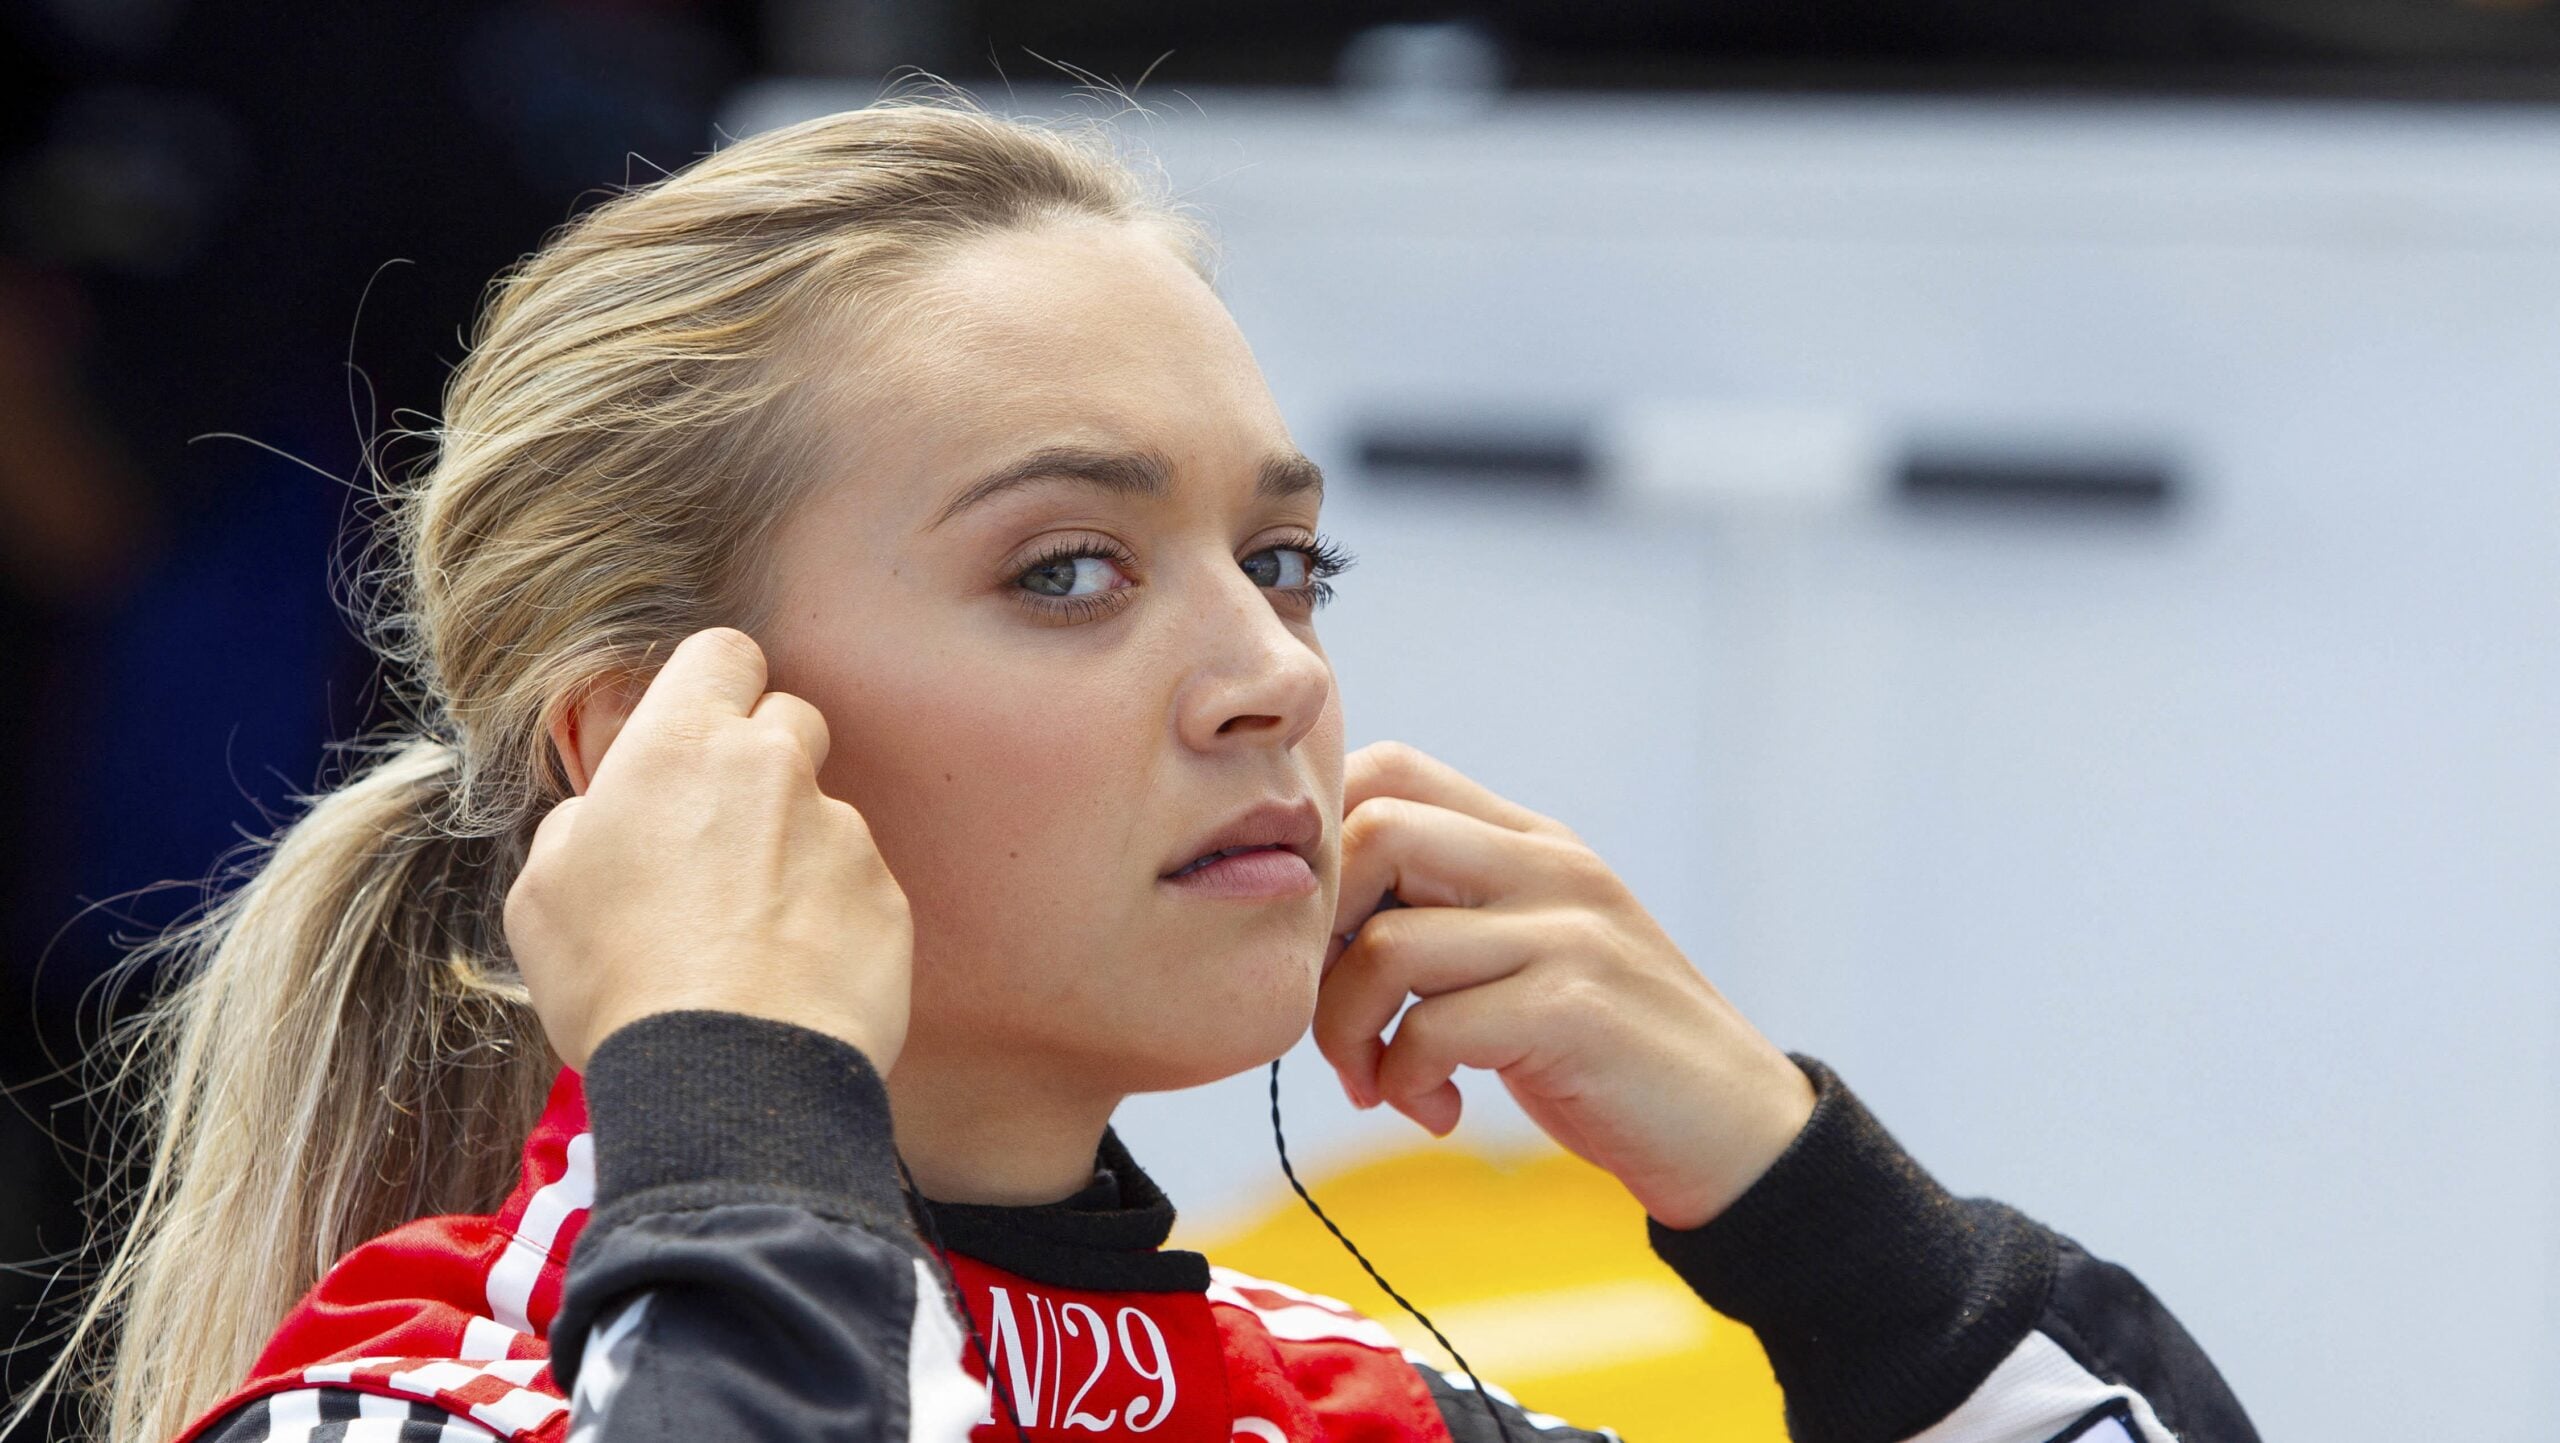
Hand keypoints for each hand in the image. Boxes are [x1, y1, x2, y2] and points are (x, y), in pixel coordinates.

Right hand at [504, 626, 912, 1073]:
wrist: (728, 1074)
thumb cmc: (619, 981)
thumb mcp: (545, 892)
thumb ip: (586, 824)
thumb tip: (612, 815)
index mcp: (682, 747)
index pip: (724, 652)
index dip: (714, 684)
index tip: (699, 729)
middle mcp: (774, 769)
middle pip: (790, 718)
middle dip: (764, 759)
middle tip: (723, 837)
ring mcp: (842, 831)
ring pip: (824, 813)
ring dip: (794, 853)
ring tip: (750, 937)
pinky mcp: (887, 896)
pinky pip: (858, 887)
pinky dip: (831, 918)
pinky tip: (793, 975)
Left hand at [1312, 742, 1816, 1229]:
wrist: (1739, 1135)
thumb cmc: (1606, 1055)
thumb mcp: (1530, 955)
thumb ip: (1449, 914)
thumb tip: (1308, 919)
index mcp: (1531, 840)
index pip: (1387, 770)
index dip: (1321, 848)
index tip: (1321, 946)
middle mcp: (1549, 866)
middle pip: (1371, 834)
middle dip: (1319, 942)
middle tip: (1339, 1021)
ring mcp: (1567, 933)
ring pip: (1384, 943)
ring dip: (1348, 1033)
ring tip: (1379, 1083)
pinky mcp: (1574, 1010)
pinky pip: (1431, 1028)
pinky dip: (1405, 1082)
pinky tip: (1438, 1110)